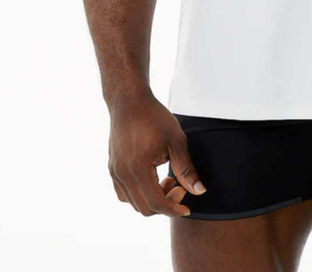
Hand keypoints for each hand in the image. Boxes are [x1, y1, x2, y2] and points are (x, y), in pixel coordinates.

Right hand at [107, 94, 206, 216]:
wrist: (130, 102)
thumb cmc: (154, 117)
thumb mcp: (176, 141)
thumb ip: (186, 169)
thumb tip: (199, 191)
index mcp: (138, 168)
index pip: (156, 203)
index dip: (173, 209)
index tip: (187, 207)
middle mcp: (122, 174)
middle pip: (144, 208)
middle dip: (165, 204)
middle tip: (179, 186)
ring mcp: (115, 172)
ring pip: (132, 203)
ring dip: (152, 199)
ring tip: (167, 179)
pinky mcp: (112, 168)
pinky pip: (123, 193)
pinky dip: (139, 194)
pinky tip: (152, 179)